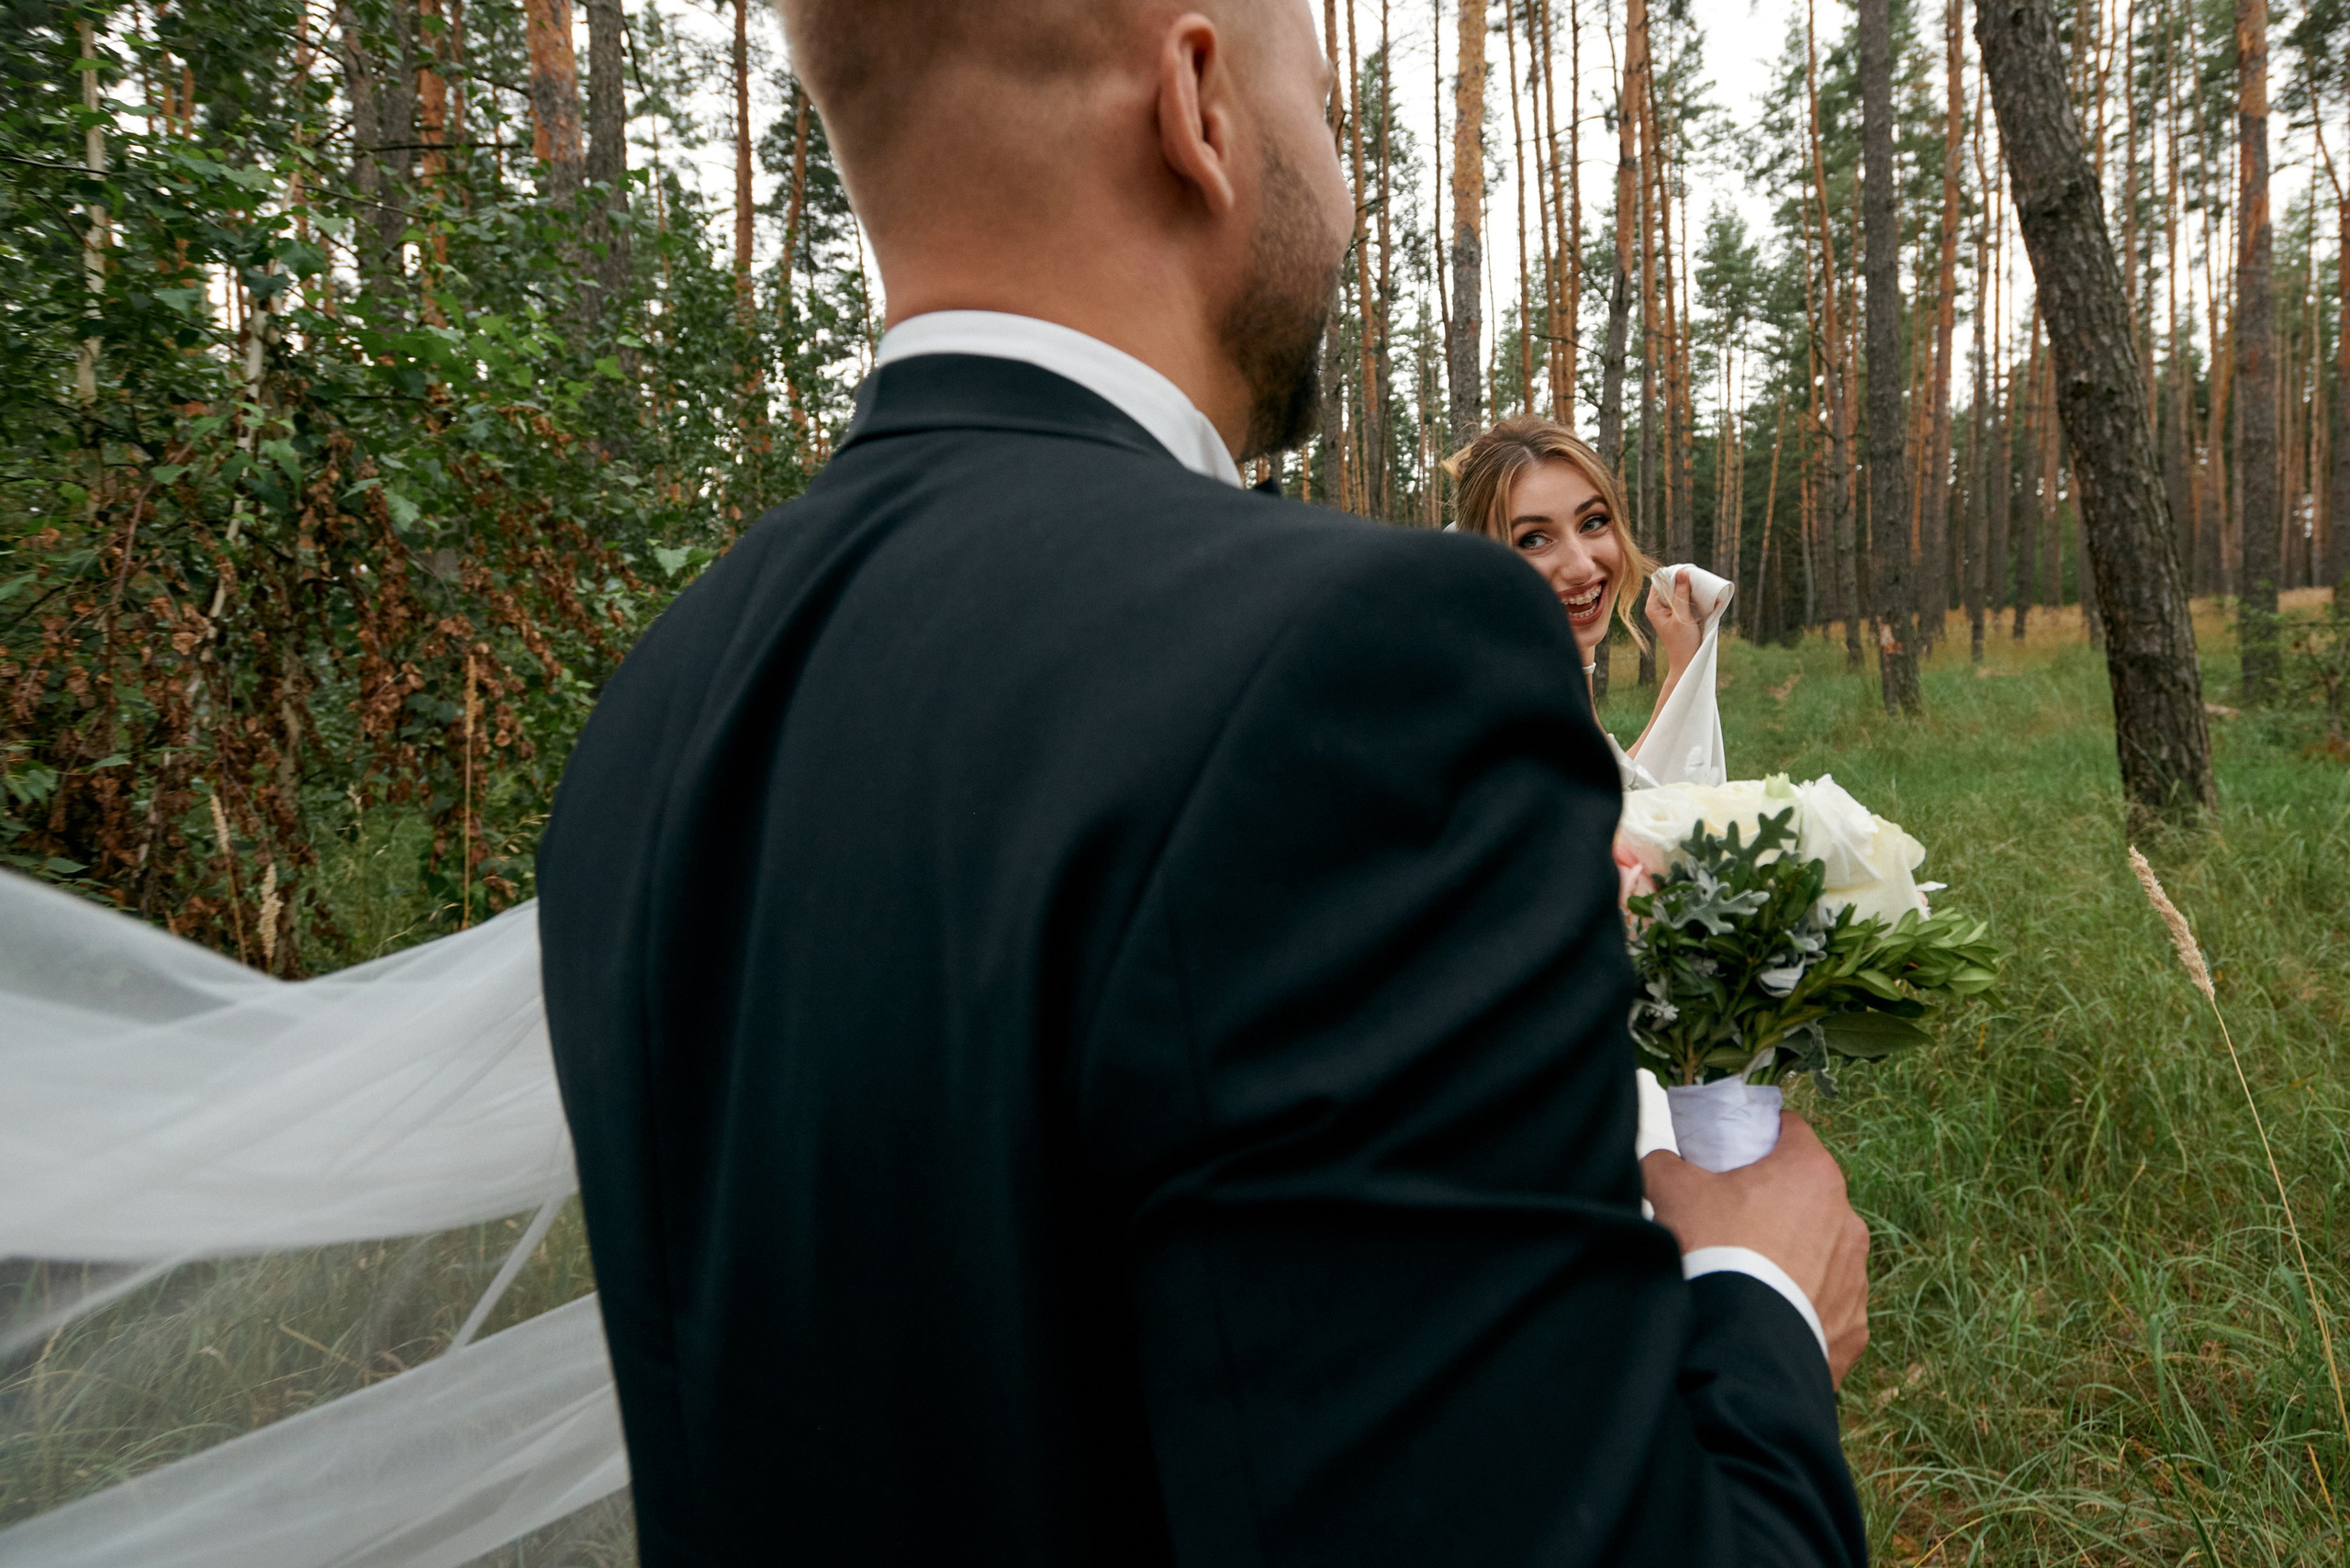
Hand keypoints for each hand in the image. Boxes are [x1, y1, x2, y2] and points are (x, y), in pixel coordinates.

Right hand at [1641, 1112, 1870, 1385]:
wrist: (1739, 1345)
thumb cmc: (1714, 1253)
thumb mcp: (1672, 1191)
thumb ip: (1665, 1163)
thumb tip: (1662, 1163)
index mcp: (1812, 1173)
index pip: (1792, 1132)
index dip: (1762, 1138)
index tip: (1738, 1155)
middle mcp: (1848, 1220)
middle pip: (1809, 1196)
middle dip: (1777, 1203)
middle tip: (1735, 1220)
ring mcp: (1856, 1276)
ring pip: (1822, 1251)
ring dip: (1795, 1256)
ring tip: (1752, 1275)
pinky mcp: (1855, 1325)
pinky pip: (1829, 1305)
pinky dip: (1804, 1306)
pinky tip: (1769, 1314)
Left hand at [1644, 572, 1704, 681]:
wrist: (1688, 661)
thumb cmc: (1682, 642)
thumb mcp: (1682, 616)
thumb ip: (1681, 594)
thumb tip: (1681, 572)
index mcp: (1653, 606)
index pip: (1660, 581)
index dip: (1673, 574)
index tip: (1688, 572)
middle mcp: (1659, 606)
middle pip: (1669, 584)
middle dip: (1683, 580)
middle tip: (1698, 578)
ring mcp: (1669, 609)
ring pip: (1678, 590)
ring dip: (1690, 587)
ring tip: (1702, 586)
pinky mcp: (1679, 613)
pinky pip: (1685, 598)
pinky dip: (1694, 595)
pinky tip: (1704, 595)